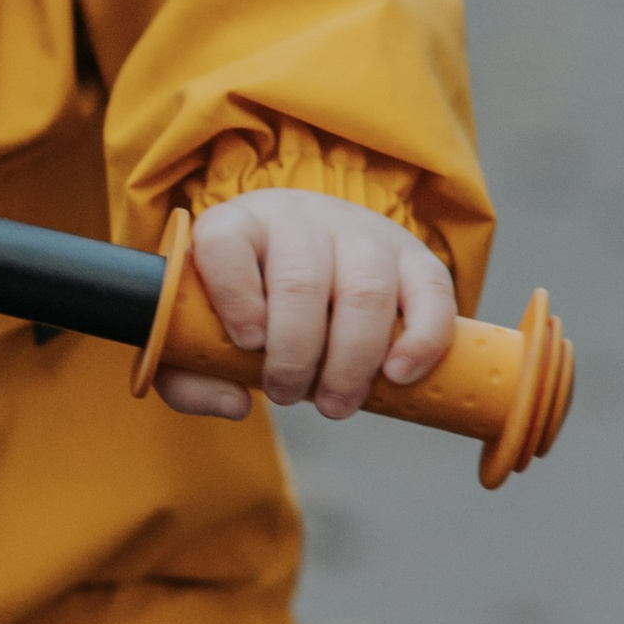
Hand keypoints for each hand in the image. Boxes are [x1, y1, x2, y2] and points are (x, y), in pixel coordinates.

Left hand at [158, 188, 456, 423]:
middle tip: (286, 395)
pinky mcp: (412, 255)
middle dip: (294, 355)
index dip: (235, 297)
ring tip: (335, 404)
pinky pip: (431, 291)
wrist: (309, 255)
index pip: (225, 245)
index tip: (247, 344)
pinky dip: (420, 339)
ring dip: (350, 361)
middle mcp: (299, 219)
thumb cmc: (249, 304)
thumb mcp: (203, 329)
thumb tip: (234, 404)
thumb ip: (192, 375)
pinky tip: (397, 376)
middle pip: (300, 282)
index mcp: (236, 226)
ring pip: (365, 290)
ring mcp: (360, 232)